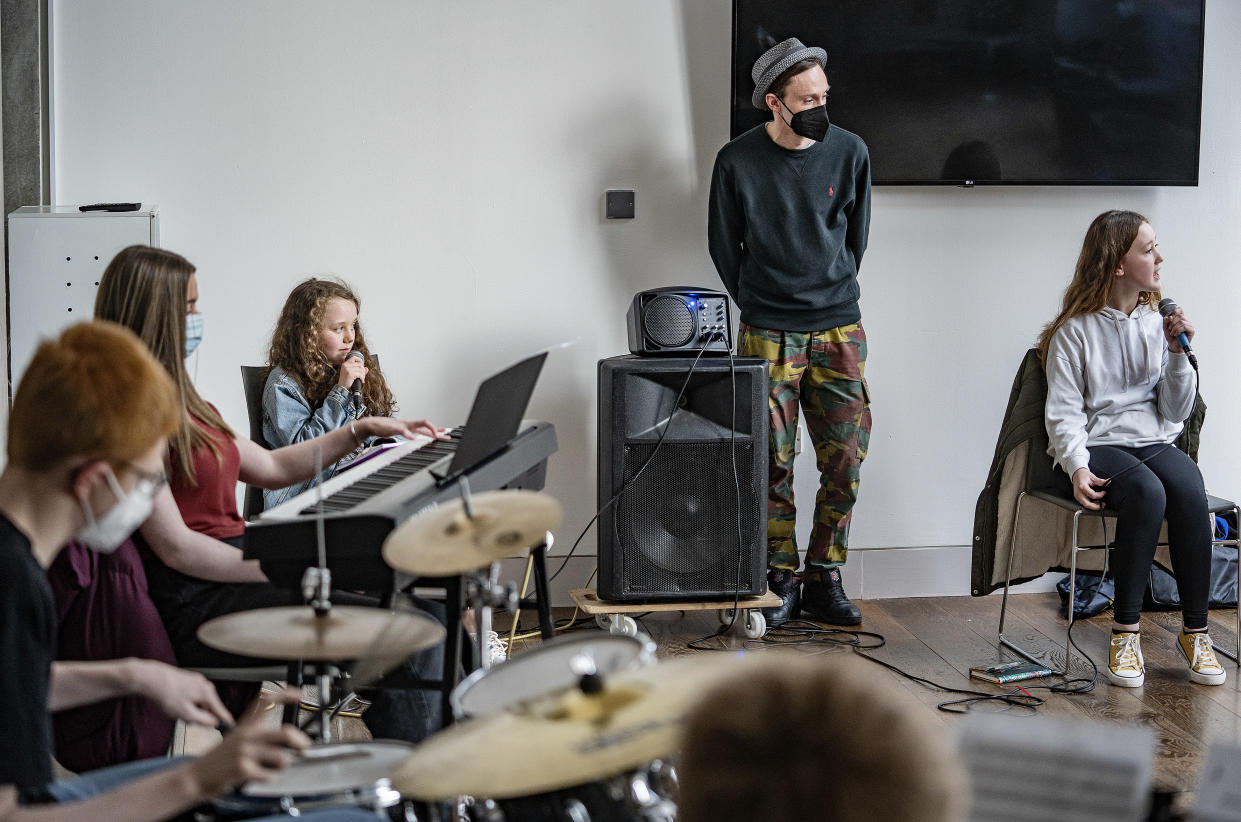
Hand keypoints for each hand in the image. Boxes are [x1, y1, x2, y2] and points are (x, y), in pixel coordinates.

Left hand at [128, 659, 232, 726]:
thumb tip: (214, 723)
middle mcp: (206, 685)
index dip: (225, 721)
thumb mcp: (186, 714)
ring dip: (191, 709)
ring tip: (176, 708)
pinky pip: (193, 696)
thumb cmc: (168, 695)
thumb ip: (203, 720)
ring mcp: (198, 681)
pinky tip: (174, 701)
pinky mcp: (190, 680)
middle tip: (184, 718)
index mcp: (208, 694)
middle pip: (209, 707)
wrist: (152, 678)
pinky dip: (186, 702)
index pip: (221, 711)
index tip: (232, 727)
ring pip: (200, 702)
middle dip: (199, 715)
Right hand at [185, 688, 309, 797]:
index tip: (299, 694)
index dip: (285, 695)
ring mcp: (244, 752)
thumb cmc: (220, 759)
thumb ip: (261, 736)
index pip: (266, 702)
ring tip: (269, 767)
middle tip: (302, 748)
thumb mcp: (237, 739)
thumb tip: (291, 739)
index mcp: (246, 725)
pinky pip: (269, 775)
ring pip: (281, 757)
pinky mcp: (242, 769)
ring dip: (281, 766)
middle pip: (285, 733)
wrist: (195, 776)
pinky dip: (267, 778)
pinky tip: (255, 776)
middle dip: (300, 742)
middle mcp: (246, 735)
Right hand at [337, 356, 367, 390]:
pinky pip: (360, 374)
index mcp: (345, 364)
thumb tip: (366, 368)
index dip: (359, 360)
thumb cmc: (346, 380)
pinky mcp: (350, 374)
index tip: (362, 365)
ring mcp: (348, 369)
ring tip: (362, 379)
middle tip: (363, 375)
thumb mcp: (351, 373)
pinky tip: (361, 381)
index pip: (353, 358)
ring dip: (363, 375)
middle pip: (359, 364)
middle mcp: (346, 365)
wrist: (342, 387)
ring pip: (361, 369)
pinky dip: (362, 378)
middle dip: (363, 370)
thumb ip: (359, 370)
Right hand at [361, 417, 443, 440]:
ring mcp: (403, 425)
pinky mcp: (395, 428)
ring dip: (428, 429)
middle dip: (437, 430)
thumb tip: (416, 438)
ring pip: (418, 425)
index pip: (427, 427)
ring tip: (436, 435)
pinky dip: (408, 434)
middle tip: (446, 436)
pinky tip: (412, 438)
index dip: (436, 430)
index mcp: (411, 426)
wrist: (372, 425)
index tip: (444, 435)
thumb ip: (409, 433)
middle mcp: (409, 424)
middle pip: (427, 425)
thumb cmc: (385, 428)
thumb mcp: (400, 431)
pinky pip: (403, 431)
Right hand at [1071, 467, 1107, 510]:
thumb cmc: (1083, 475)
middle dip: (1096, 506)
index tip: (1104, 492)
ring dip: (1093, 506)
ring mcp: (1077, 496)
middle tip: (1103, 505)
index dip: (1100, 495)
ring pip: (1085, 505)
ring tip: (1100, 504)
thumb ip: (1100, 481)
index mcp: (1082, 486)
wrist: (1077, 474)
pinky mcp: (1077, 497)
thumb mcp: (1093, 477)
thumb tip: (1108, 482)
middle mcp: (1078, 492)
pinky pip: (1084, 503)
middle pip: (1087, 503)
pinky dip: (1090, 504)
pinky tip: (1095, 503)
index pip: (1092, 495)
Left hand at [1162, 307, 1193, 352]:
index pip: (1180, 310)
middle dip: (1172, 323)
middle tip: (1170, 329)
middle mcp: (1186, 321)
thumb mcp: (1165, 328)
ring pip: (1181, 321)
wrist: (1173, 345)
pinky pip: (1184, 326)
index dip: (1175, 311)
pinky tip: (1177, 334)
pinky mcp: (1192, 330)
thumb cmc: (1171, 337)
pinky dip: (1178, 330)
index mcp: (1180, 319)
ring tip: (1173, 333)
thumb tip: (1169, 316)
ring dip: (1174, 328)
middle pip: (1179, 316)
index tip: (1170, 317)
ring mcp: (1189, 325)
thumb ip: (1166, 321)